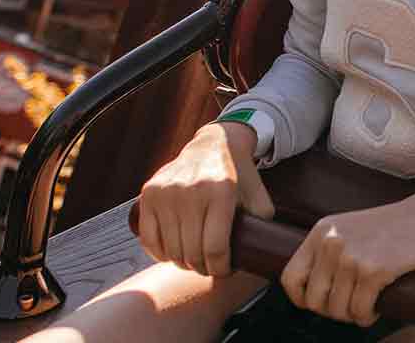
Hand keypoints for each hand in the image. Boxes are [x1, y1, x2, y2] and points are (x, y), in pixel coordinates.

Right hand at [136, 121, 273, 276]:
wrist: (213, 144)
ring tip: (194, 262)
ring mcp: (167, 192)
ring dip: (182, 263)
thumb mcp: (258, 194)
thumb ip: (263, 222)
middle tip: (209, 268)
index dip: (220, 268)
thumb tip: (265, 253)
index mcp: (221, 192)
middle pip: (192, 252)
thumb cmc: (238, 175)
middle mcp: (191, 191)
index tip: (224, 271)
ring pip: (171, 249)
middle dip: (203, 268)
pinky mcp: (149, 193)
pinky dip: (159, 254)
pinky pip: (149, 238)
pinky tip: (171, 256)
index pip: (216, 248)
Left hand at [280, 191, 414, 326]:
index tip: (320, 302)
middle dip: (332, 311)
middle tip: (351, 306)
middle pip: (314, 299)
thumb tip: (315, 283)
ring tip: (366, 307)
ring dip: (352, 316)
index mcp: (321, 232)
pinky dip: (366, 317)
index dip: (302, 298)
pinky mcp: (375, 270)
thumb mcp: (351, 228)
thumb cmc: (395, 225)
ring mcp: (352, 257)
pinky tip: (375, 309)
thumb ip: (331, 247)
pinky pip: (360, 309)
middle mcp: (331, 244)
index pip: (291, 277)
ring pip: (338, 309)